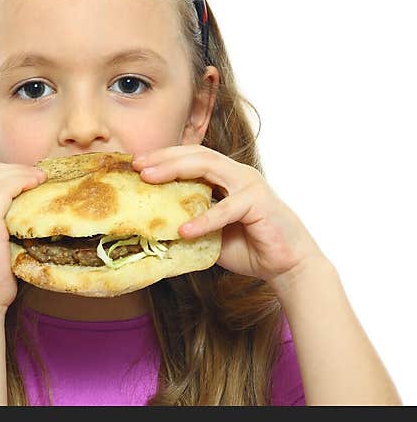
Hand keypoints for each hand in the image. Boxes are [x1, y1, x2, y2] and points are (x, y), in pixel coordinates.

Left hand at [132, 145, 325, 293]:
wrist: (285, 266)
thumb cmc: (248, 247)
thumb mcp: (209, 233)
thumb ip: (187, 222)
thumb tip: (151, 226)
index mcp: (225, 177)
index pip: (191, 158)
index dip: (163, 157)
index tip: (136, 163)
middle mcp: (237, 175)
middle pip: (197, 155)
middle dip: (164, 157)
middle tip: (137, 165)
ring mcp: (249, 185)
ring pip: (209, 167)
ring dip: (176, 170)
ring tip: (149, 179)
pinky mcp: (259, 203)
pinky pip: (226, 209)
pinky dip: (204, 219)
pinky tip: (184, 230)